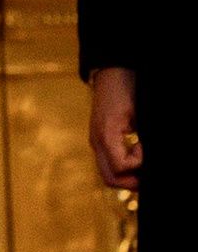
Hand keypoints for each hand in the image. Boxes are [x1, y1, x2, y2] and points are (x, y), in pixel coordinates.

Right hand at [89, 65, 140, 192]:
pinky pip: (109, 164)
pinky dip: (124, 167)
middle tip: (149, 171)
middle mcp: (97, 142)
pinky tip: (138, 155)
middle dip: (132, 181)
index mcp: (106, 134)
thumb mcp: (141, 111)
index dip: (139, 163)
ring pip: (108, 175)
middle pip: (110, 179)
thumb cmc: (127, 86)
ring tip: (145, 164)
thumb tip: (154, 157)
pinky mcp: (100, 140)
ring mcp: (96, 142)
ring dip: (128, 175)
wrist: (112, 70)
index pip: (121, 167)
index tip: (146, 148)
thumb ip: (145, 137)